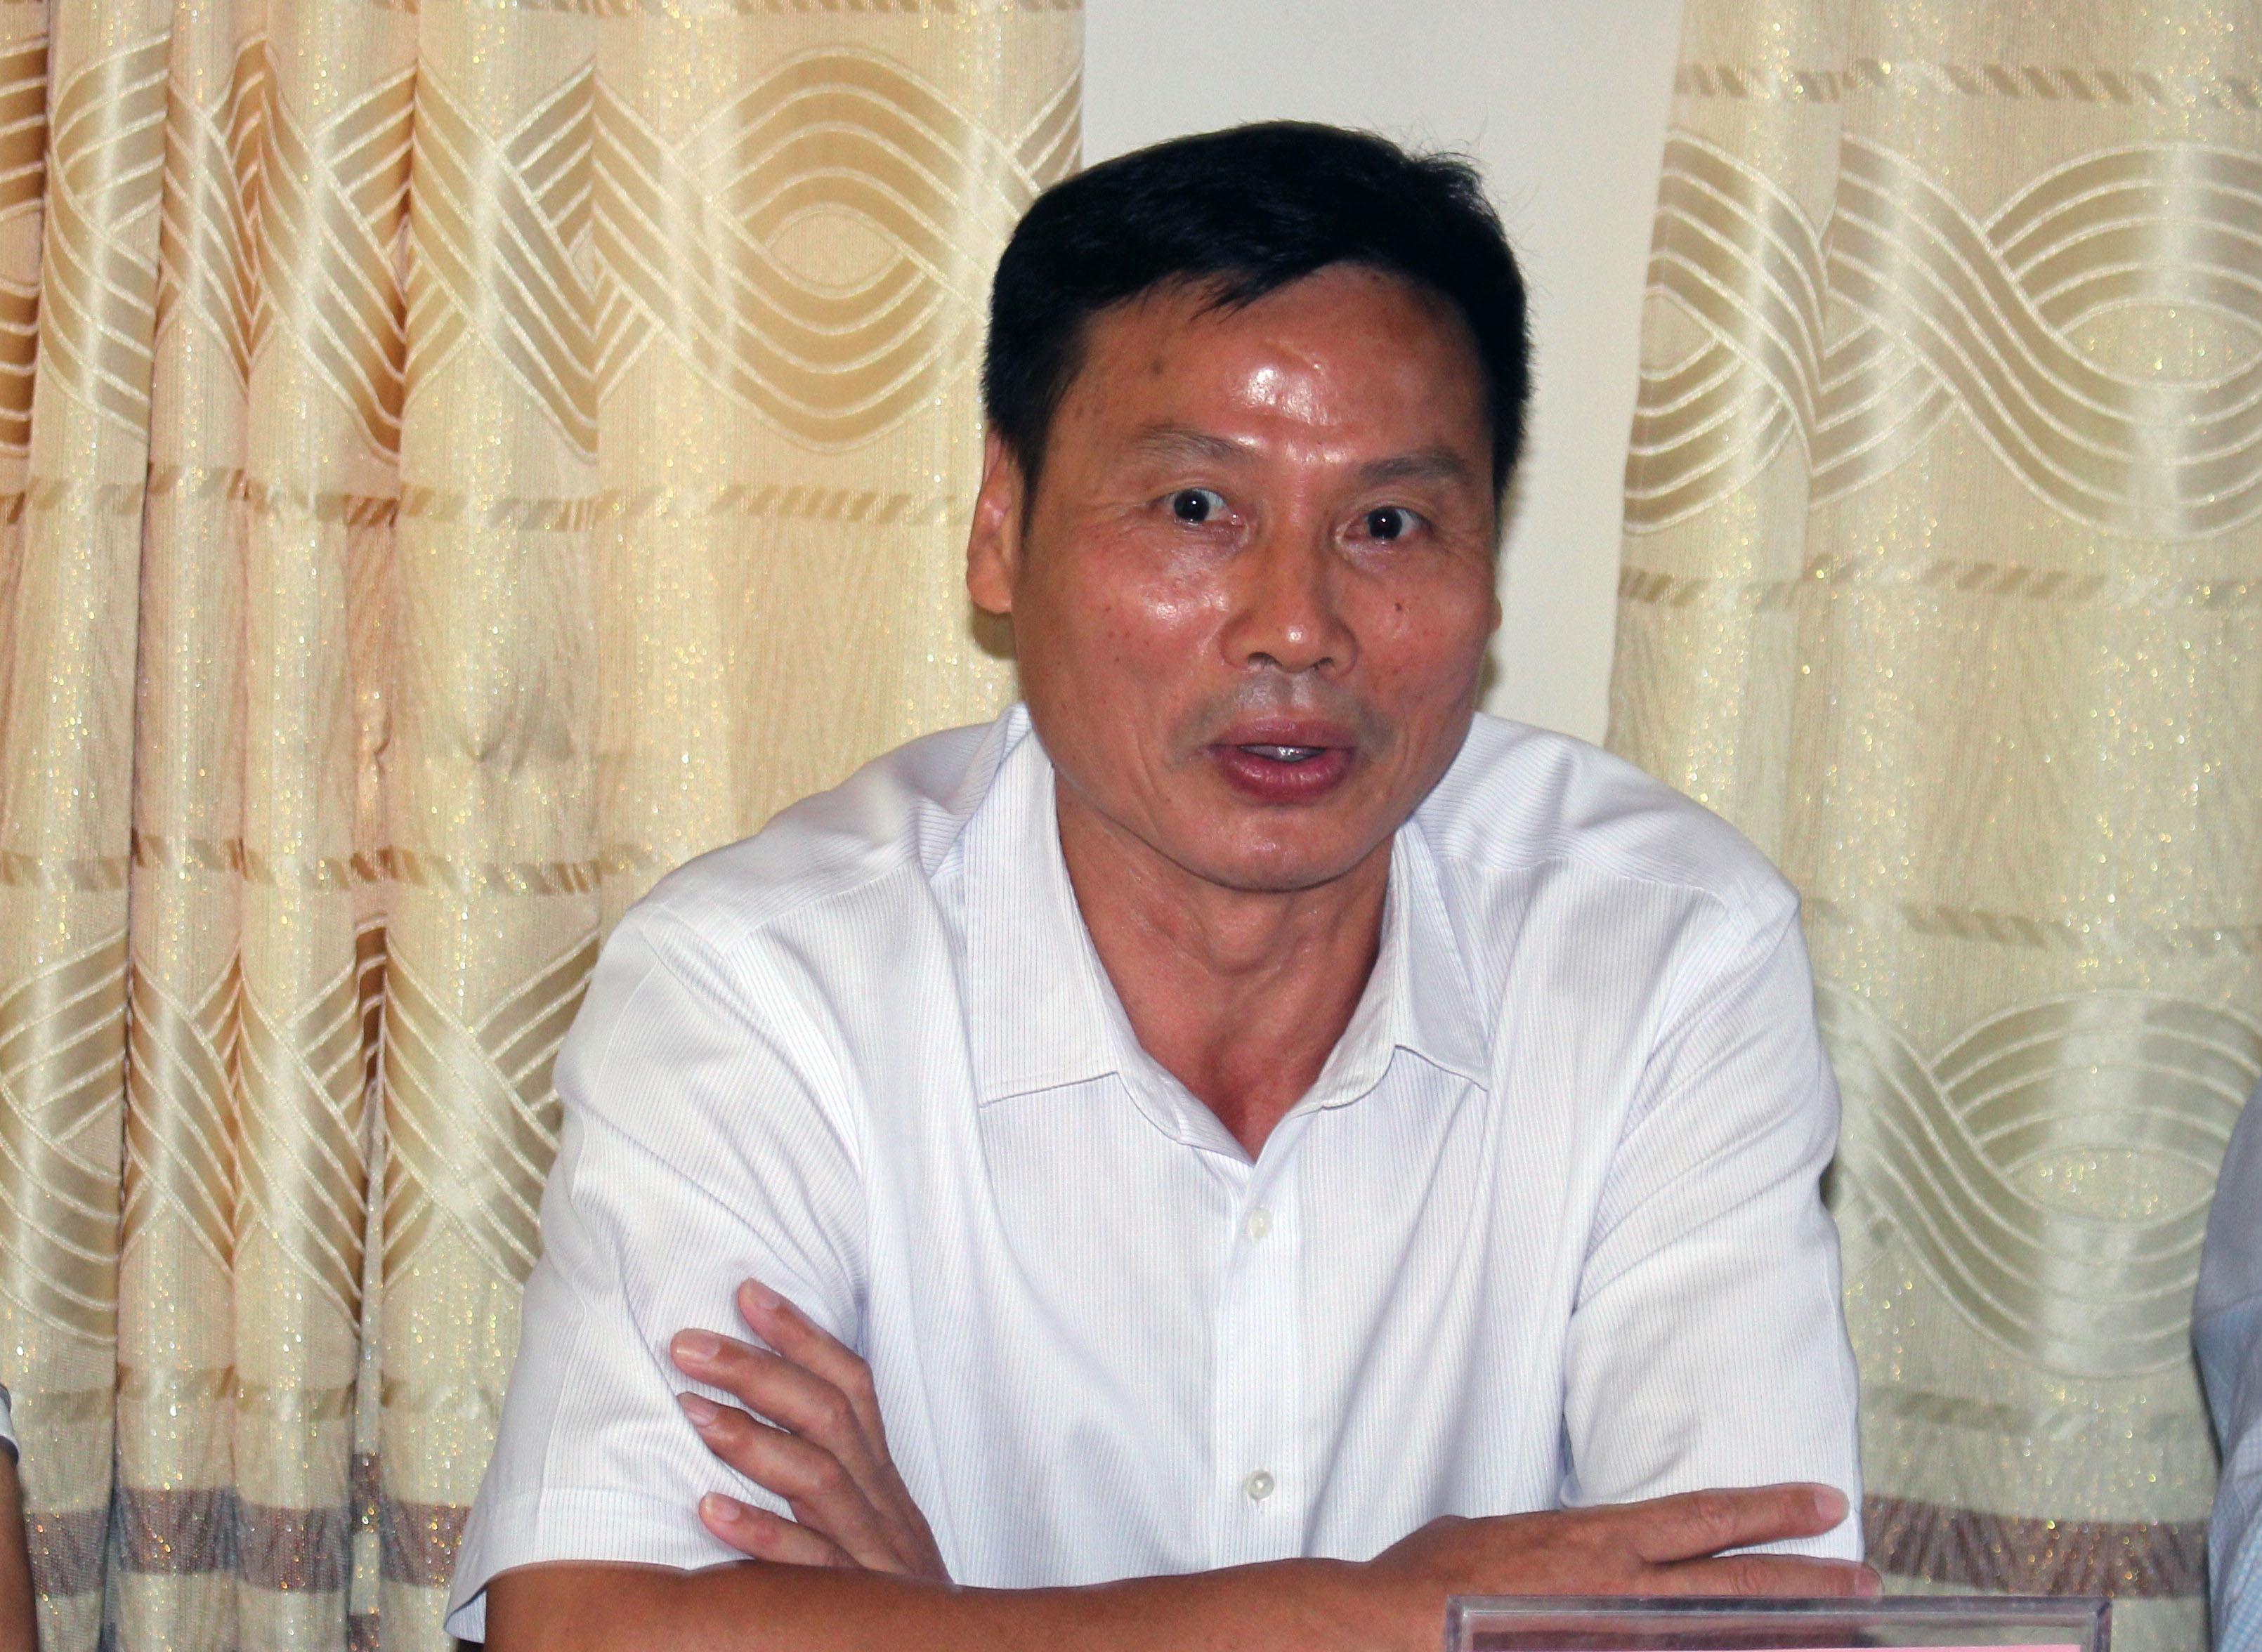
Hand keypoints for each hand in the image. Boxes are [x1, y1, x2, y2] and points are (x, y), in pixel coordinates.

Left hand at [670, 1280, 948, 1580]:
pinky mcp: (857, 1604)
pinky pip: (808, 1568)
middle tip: (688, 1343)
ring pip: (819, 1480)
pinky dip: (761, 1535)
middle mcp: (881, 1504)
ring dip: (752, 1439)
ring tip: (690, 1408)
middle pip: (828, 1418)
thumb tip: (757, 1402)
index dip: (802, 1335)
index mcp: (881, 1477)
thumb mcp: (869, 1518)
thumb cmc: (888, 1588)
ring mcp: (870, 1554)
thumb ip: (826, 1466)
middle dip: (758, 1370)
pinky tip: (709, 1510)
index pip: (851, 1386)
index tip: (746, 1292)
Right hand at [1370, 1483, 1878, 1599]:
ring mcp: (1615, 1636)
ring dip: (1788, 1633)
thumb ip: (1529, 1549)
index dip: (1767, 1510)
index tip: (1821, 1504)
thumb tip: (1535, 1558)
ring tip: (1848, 1631)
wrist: (1392, 1631)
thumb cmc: (1423, 1584)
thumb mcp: (1481, 1539)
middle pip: (1738, 1579)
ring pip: (1726, 1632)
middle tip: (1869, 1579)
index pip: (1702, 1518)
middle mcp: (1621, 1587)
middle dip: (1810, 1579)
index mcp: (1594, 1540)